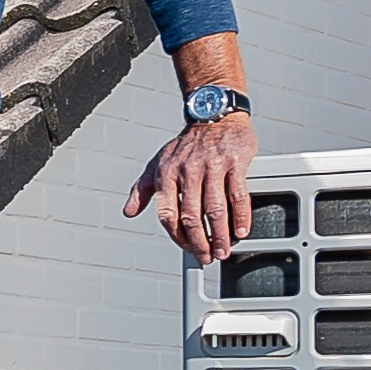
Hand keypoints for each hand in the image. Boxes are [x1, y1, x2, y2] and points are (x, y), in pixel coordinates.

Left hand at [128, 109, 254, 259]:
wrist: (213, 114)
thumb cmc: (186, 143)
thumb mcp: (157, 163)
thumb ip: (142, 189)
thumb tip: (129, 212)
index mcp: (167, 174)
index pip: (168, 214)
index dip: (177, 236)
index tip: (187, 248)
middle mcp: (187, 171)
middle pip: (192, 216)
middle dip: (199, 242)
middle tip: (207, 256)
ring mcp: (212, 167)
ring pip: (215, 209)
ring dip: (220, 235)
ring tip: (223, 250)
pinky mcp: (235, 163)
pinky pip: (238, 195)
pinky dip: (241, 216)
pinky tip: (241, 230)